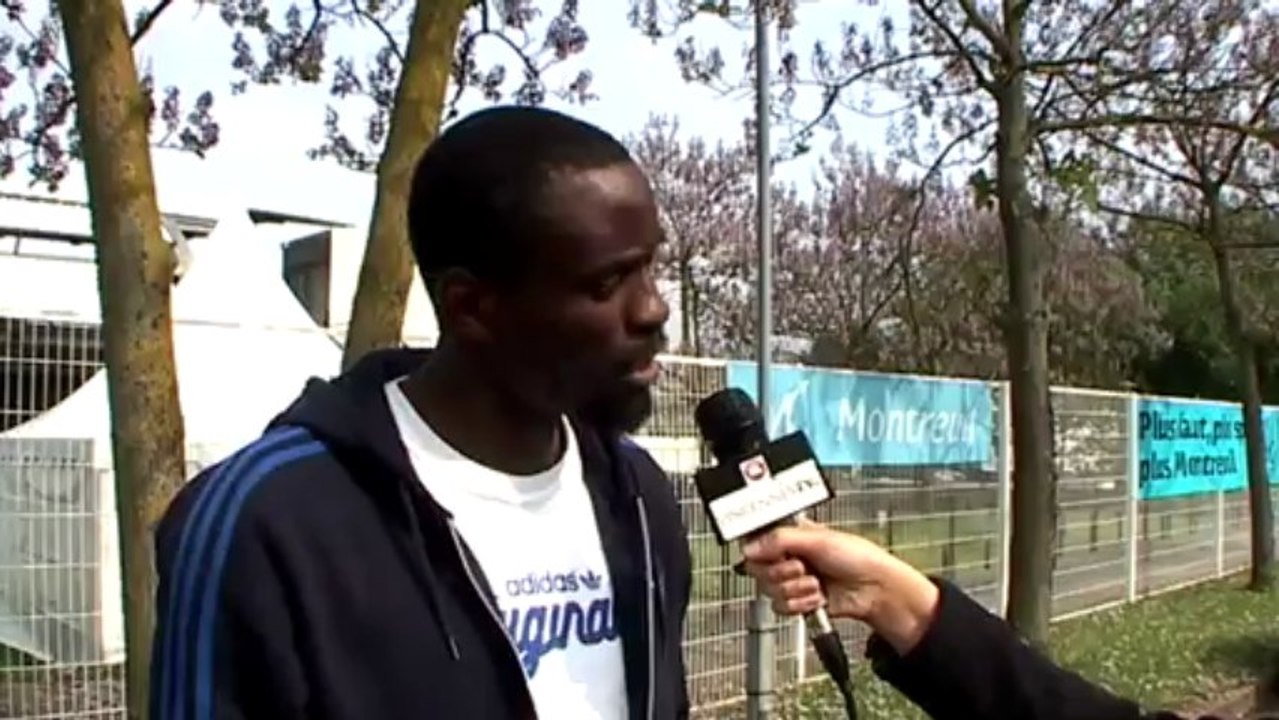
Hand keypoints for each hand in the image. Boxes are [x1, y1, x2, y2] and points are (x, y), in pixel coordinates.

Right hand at [740, 519, 940, 654]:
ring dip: (796, 590)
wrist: (876, 591)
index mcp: (792, 535)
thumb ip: (779, 539)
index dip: (761, 550)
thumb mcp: (818, 539)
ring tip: (816, 584)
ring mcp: (795, 581)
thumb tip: (750, 547)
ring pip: (770, 590)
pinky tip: (818, 598)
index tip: (774, 554)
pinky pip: (782, 607)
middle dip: (782, 572)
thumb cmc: (859, 558)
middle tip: (802, 568)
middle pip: (759, 569)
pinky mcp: (800, 602)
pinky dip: (801, 604)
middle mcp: (790, 557)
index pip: (757, 541)